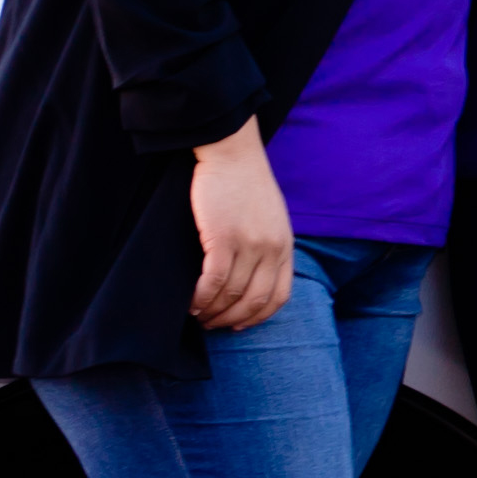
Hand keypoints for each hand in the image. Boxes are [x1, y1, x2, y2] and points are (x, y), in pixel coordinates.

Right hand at [188, 122, 293, 330]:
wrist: (232, 153)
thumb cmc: (246, 184)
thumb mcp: (272, 218)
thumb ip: (269, 246)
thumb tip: (254, 277)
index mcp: (285, 246)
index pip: (278, 297)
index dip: (257, 317)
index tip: (239, 324)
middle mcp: (271, 249)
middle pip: (254, 301)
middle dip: (231, 319)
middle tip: (211, 324)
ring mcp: (249, 244)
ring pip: (231, 294)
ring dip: (212, 311)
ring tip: (198, 314)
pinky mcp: (223, 238)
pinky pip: (212, 280)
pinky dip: (201, 297)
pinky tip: (191, 301)